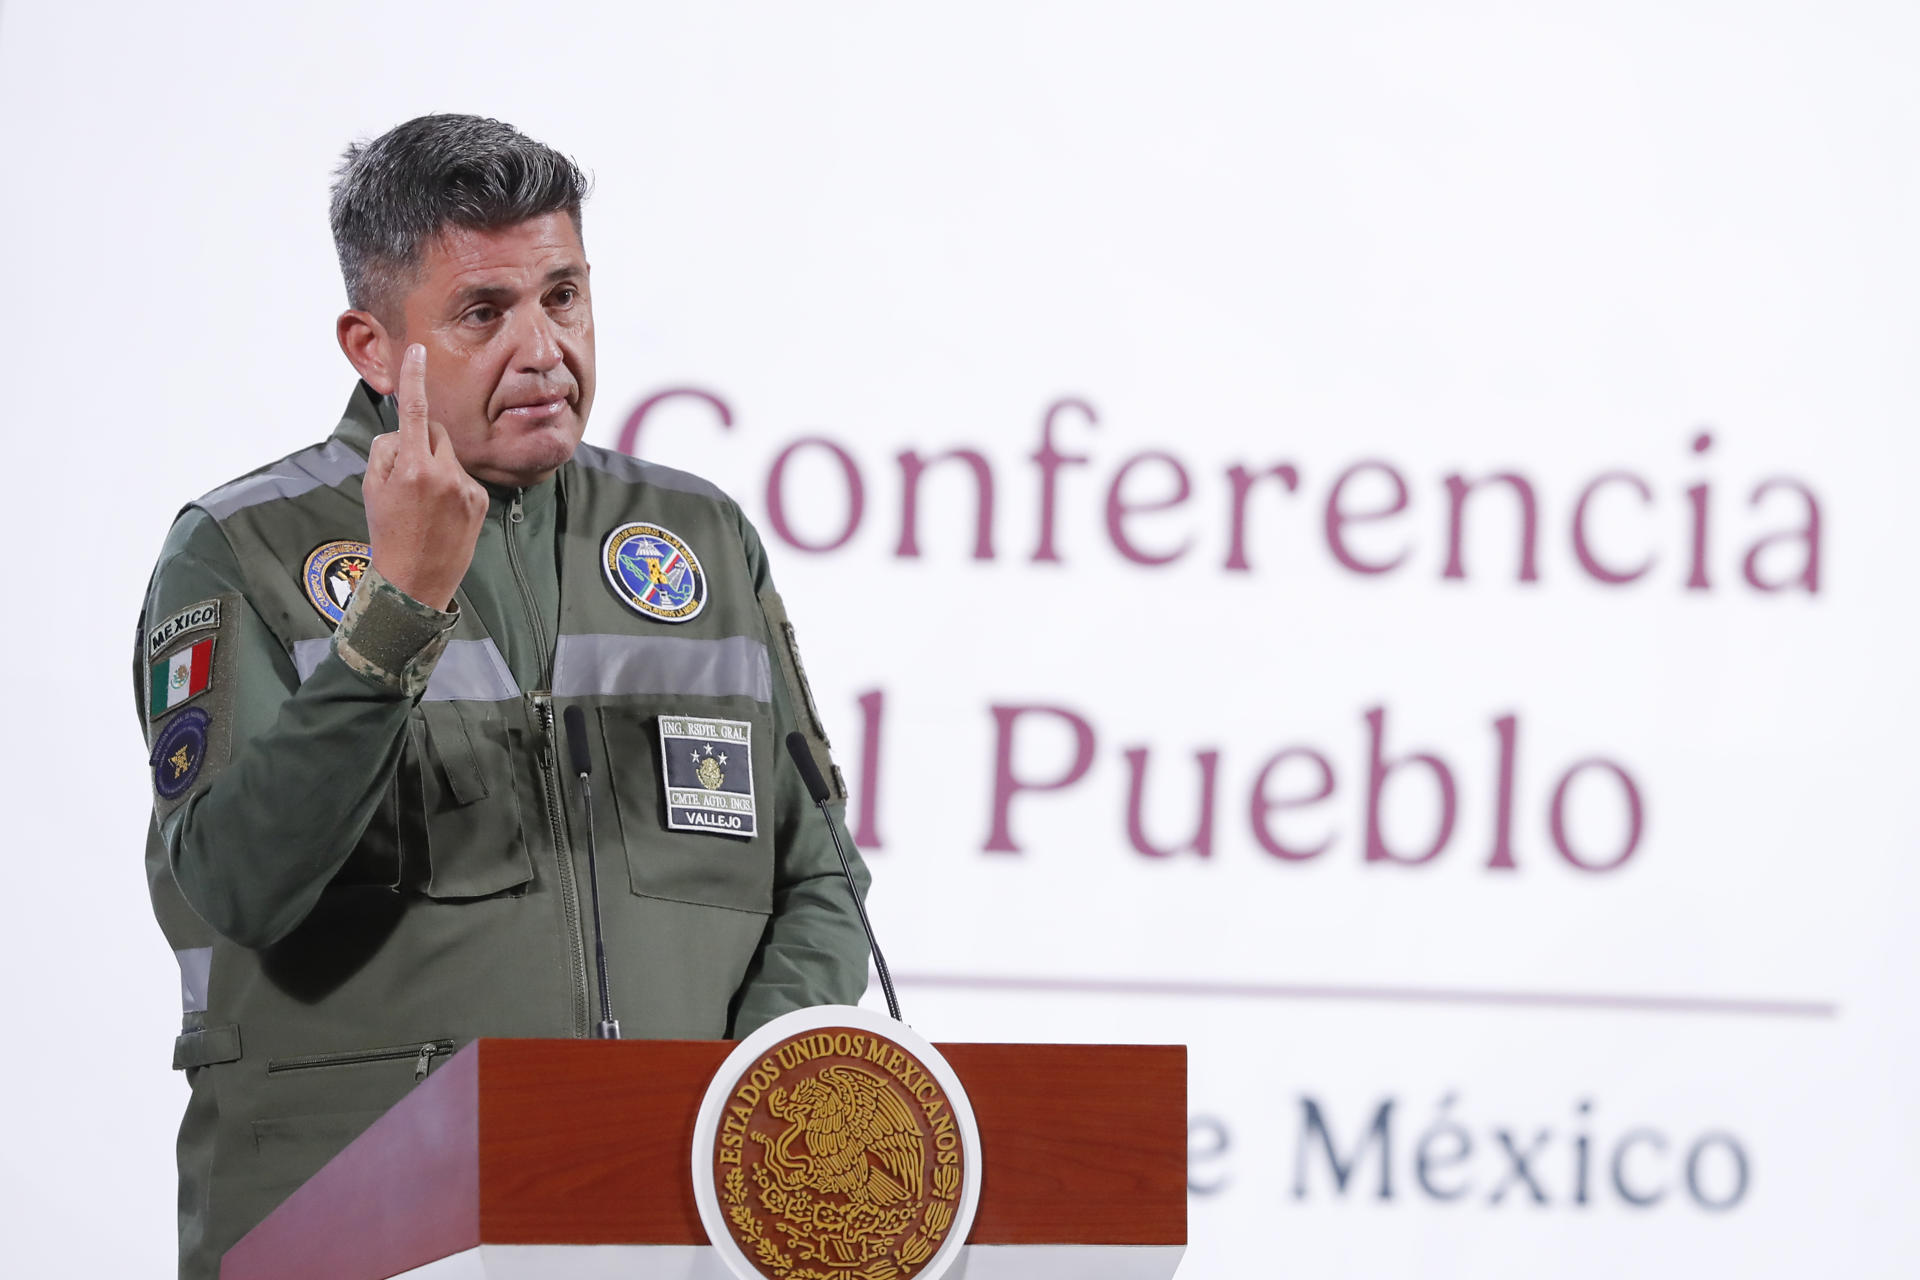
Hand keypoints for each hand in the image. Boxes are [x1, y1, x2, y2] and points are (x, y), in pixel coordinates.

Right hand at [363, 345, 487, 609]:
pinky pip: (463, 476)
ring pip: (449, 455)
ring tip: (424, 501)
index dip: (414, 379)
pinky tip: (441, 513)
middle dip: (421, 440)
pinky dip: (451, 485)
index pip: (413, 413)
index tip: (419, 351)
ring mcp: (466, 487)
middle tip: (407, 473)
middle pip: (434, 432)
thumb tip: (404, 432)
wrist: (415, 581)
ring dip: (436, 465)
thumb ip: (386, 451)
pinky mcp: (480, 500)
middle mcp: (443, 474)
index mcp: (411, 468)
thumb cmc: (387, 532)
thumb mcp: (373, 488)